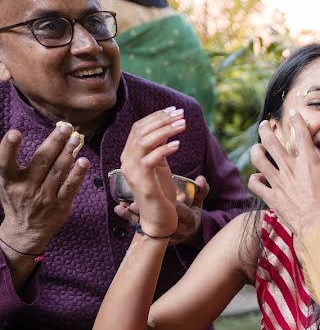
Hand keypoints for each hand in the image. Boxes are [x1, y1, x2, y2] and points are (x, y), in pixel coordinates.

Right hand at [0, 124, 89, 253]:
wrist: (26, 230)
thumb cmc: (17, 199)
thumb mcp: (7, 182)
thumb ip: (13, 162)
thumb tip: (26, 136)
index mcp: (9, 180)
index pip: (5, 162)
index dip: (8, 148)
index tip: (14, 133)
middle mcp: (26, 188)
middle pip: (41, 161)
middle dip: (54, 142)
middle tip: (65, 128)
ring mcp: (44, 197)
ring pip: (58, 171)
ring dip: (68, 153)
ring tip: (76, 138)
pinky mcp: (60, 205)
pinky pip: (70, 187)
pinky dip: (78, 174)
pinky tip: (84, 162)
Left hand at [114, 175, 209, 243]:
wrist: (188, 233)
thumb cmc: (192, 214)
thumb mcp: (198, 203)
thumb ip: (201, 190)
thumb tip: (201, 178)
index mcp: (188, 219)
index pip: (178, 211)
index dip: (166, 204)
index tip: (155, 195)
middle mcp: (176, 229)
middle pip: (158, 222)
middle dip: (145, 214)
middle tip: (131, 206)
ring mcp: (163, 234)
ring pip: (146, 227)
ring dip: (133, 217)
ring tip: (122, 207)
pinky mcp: (153, 236)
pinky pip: (139, 228)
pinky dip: (130, 219)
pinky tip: (120, 210)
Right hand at [119, 108, 185, 236]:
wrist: (159, 219)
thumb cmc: (161, 192)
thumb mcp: (160, 165)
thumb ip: (159, 148)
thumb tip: (167, 128)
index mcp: (129, 155)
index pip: (138, 128)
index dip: (156, 117)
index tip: (174, 110)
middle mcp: (127, 161)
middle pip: (140, 132)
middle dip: (162, 120)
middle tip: (181, 114)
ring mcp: (132, 172)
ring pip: (143, 142)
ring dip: (165, 131)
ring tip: (183, 125)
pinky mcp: (143, 183)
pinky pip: (149, 160)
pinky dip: (164, 150)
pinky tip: (178, 145)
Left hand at [248, 114, 319, 237]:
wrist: (319, 224)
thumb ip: (316, 171)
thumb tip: (312, 168)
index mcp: (308, 162)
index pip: (301, 134)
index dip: (296, 120)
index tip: (292, 113)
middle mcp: (290, 167)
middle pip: (271, 140)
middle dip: (266, 129)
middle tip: (265, 125)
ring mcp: (278, 181)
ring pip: (258, 157)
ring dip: (256, 150)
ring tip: (257, 149)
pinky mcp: (271, 196)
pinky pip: (255, 183)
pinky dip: (254, 180)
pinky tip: (258, 178)